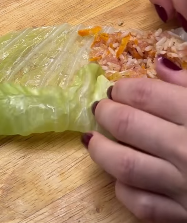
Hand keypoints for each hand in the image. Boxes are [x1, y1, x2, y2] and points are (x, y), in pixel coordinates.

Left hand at [83, 57, 186, 221]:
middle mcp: (185, 149)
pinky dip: (124, 190)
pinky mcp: (183, 215)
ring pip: (126, 166)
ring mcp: (183, 186)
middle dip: (106, 113)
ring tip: (94, 139)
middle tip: (100, 108)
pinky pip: (142, 205)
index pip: (145, 94)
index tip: (116, 89)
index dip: (123, 88)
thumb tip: (160, 64)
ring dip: (102, 150)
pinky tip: (119, 177)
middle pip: (128, 125)